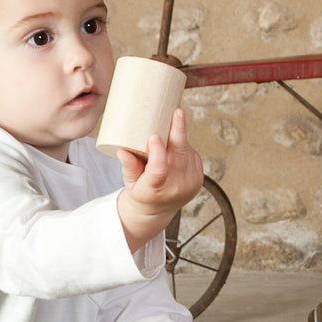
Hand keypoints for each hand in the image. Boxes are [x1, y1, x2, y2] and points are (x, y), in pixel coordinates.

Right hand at [115, 108, 203, 250]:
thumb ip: (128, 167)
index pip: (159, 170)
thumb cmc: (141, 192)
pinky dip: (184, 147)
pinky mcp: (199, 178)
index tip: (153, 136)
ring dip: (179, 138)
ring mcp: (190, 183)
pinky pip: (193, 155)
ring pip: (187, 152)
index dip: (157, 152)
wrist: (158, 210)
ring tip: (167, 132)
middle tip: (177, 112)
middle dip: (178, 132)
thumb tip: (122, 149)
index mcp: (156, 189)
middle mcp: (176, 187)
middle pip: (179, 156)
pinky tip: (176, 145)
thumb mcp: (129, 183)